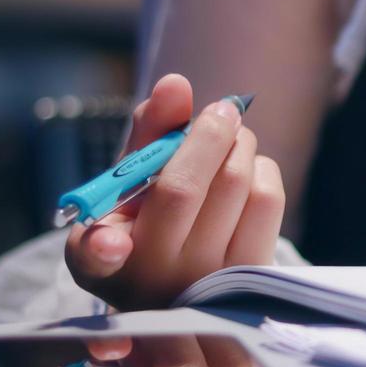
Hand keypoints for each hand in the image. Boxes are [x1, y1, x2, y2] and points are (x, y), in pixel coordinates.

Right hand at [64, 73, 286, 309]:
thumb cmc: (150, 220)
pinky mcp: (253, 273)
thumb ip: (149, 131)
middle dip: (211, 132)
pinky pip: (268, 200)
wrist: (191, 277)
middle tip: (223, 110)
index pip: (96, 257)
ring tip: (233, 140)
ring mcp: (207, 282)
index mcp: (101, 259)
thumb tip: (176, 84)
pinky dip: (262, 169)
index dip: (101, 249)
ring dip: (241, 147)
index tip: (109, 243)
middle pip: (185, 189)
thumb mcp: (132, 181)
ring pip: (236, 186)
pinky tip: (248, 173)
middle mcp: (155, 279)